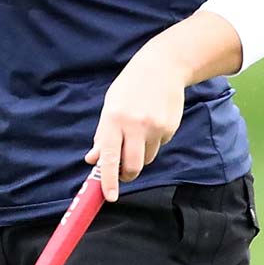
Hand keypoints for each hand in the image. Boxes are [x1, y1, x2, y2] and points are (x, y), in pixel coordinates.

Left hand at [85, 50, 186, 200]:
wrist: (162, 67)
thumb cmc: (130, 88)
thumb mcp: (110, 107)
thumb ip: (102, 136)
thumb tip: (93, 160)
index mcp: (114, 119)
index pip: (109, 157)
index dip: (108, 180)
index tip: (108, 196)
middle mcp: (135, 125)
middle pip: (133, 166)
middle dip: (127, 175)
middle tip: (123, 172)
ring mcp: (155, 127)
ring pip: (147, 158)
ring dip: (140, 156)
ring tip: (137, 134)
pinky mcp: (170, 128)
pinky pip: (158, 146)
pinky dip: (153, 142)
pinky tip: (151, 122)